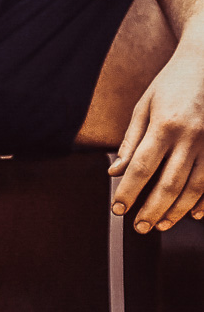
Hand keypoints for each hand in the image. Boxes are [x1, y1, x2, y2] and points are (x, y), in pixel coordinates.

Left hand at [109, 48, 203, 231]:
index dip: (129, 192)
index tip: (118, 208)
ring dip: (177, 210)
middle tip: (138, 227)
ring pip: (196, 187)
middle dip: (152, 210)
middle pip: (170, 184)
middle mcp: (192, 137)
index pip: (142, 168)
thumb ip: (130, 141)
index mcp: (166, 125)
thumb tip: (116, 171)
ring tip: (161, 225)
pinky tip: (193, 214)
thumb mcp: (144, 106)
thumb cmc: (172, 83)